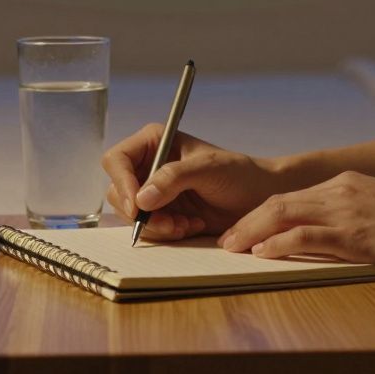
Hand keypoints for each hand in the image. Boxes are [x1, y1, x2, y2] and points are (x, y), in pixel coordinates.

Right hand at [101, 124, 289, 240]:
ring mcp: (153, 191)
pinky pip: (148, 228)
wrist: (257, 199)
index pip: (117, 160)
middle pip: (118, 191)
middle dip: (142, 213)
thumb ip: (173, 178)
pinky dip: (166, 232)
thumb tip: (141, 198)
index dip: (122, 183)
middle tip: (171, 222)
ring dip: (157, 225)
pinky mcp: (161, 213)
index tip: (137, 206)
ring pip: (131, 214)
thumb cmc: (238, 174)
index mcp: (154, 141)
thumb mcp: (208, 169)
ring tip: (187, 223)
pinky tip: (191, 225)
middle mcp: (148, 165)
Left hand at [219, 171, 374, 283]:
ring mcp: (347, 210)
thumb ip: (356, 221)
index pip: (292, 196)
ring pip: (283, 215)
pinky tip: (261, 254)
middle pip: (278, 202)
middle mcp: (342, 190)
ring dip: (252, 232)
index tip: (244, 230)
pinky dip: (278, 243)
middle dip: (247, 222)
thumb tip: (337, 242)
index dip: (263, 214)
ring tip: (232, 249)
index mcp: (348, 183)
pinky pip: (305, 235)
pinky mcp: (354, 234)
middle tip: (226, 241)